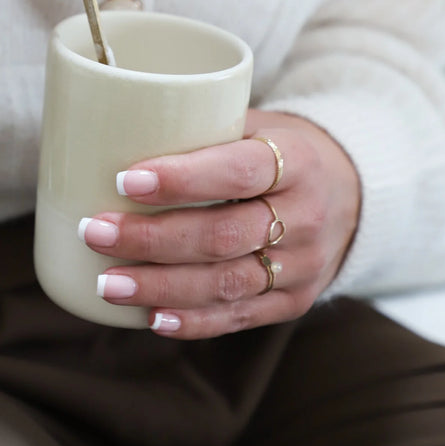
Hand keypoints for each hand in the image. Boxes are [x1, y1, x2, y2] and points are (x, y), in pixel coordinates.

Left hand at [80, 110, 361, 338]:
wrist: (350, 191)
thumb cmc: (279, 148)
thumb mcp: (257, 124)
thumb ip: (203, 128)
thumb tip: (114, 131)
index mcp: (298, 160)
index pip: (238, 171)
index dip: (182, 179)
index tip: (125, 180)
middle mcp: (307, 216)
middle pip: (223, 235)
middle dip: (152, 238)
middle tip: (95, 232)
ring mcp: (304, 265)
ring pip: (227, 284)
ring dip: (160, 286)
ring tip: (107, 283)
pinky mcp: (296, 301)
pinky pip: (240, 317)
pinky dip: (192, 321)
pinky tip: (150, 317)